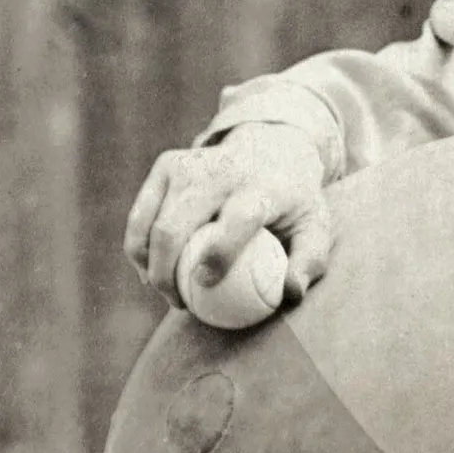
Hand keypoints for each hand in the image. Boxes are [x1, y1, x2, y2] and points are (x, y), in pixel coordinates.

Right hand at [123, 125, 331, 307]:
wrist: (270, 149)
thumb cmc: (294, 204)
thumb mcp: (315, 229)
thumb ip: (309, 264)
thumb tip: (289, 294)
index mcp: (259, 185)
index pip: (236, 219)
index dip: (218, 254)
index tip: (204, 284)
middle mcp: (219, 171)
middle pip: (175, 226)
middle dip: (166, 273)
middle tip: (178, 303)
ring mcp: (187, 165)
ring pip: (149, 223)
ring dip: (148, 266)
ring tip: (165, 292)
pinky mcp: (167, 165)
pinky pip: (142, 215)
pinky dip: (138, 247)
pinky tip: (148, 273)